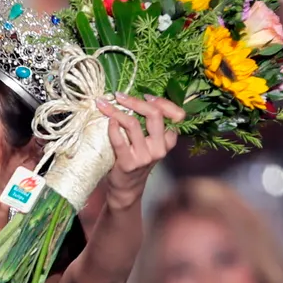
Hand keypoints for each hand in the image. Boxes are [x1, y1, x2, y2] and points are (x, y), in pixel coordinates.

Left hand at [96, 93, 184, 209]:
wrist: (126, 187)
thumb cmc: (135, 158)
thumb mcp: (149, 141)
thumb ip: (149, 123)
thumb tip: (135, 96)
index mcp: (168, 140)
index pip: (177, 115)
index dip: (163, 102)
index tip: (146, 96)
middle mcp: (160, 148)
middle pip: (154, 115)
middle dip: (135, 101)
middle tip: (119, 96)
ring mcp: (145, 157)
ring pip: (133, 124)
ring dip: (116, 111)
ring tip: (104, 105)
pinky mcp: (129, 163)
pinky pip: (119, 140)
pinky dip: (112, 127)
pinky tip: (108, 121)